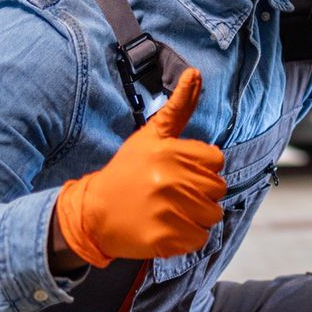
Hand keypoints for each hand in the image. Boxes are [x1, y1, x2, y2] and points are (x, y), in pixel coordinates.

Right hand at [52, 69, 224, 266]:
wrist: (93, 213)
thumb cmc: (126, 171)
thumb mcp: (151, 136)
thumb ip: (178, 107)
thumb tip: (195, 73)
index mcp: (170, 153)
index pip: (216, 161)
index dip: (201, 168)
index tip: (179, 172)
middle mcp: (170, 180)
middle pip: (217, 189)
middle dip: (200, 192)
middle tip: (172, 193)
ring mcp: (167, 211)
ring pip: (212, 215)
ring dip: (196, 216)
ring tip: (170, 211)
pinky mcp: (165, 238)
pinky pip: (200, 238)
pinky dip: (188, 237)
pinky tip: (168, 228)